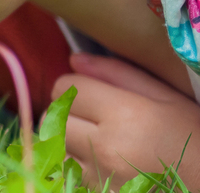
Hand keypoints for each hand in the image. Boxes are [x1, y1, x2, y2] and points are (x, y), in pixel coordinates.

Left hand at [51, 52, 199, 187]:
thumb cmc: (194, 139)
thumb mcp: (168, 98)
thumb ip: (119, 74)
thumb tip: (75, 60)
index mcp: (126, 114)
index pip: (66, 87)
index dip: (77, 85)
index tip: (93, 93)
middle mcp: (106, 145)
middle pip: (54, 116)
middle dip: (69, 111)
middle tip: (94, 116)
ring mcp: (99, 174)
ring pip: (55, 144)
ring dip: (68, 137)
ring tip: (98, 139)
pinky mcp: (97, 191)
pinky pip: (67, 169)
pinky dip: (76, 162)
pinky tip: (102, 160)